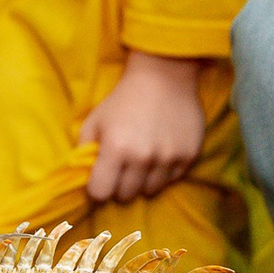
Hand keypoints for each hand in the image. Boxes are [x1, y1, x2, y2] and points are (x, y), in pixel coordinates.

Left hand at [81, 50, 205, 202]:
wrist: (165, 76)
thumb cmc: (123, 100)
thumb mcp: (94, 121)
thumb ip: (84, 152)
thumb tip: (86, 178)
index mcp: (116, 149)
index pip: (101, 193)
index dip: (98, 188)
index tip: (102, 179)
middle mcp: (143, 157)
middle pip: (125, 196)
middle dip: (120, 186)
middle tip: (122, 169)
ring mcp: (168, 158)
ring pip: (150, 192)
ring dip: (142, 182)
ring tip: (142, 162)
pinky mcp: (189, 156)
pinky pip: (171, 180)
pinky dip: (164, 173)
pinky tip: (160, 154)